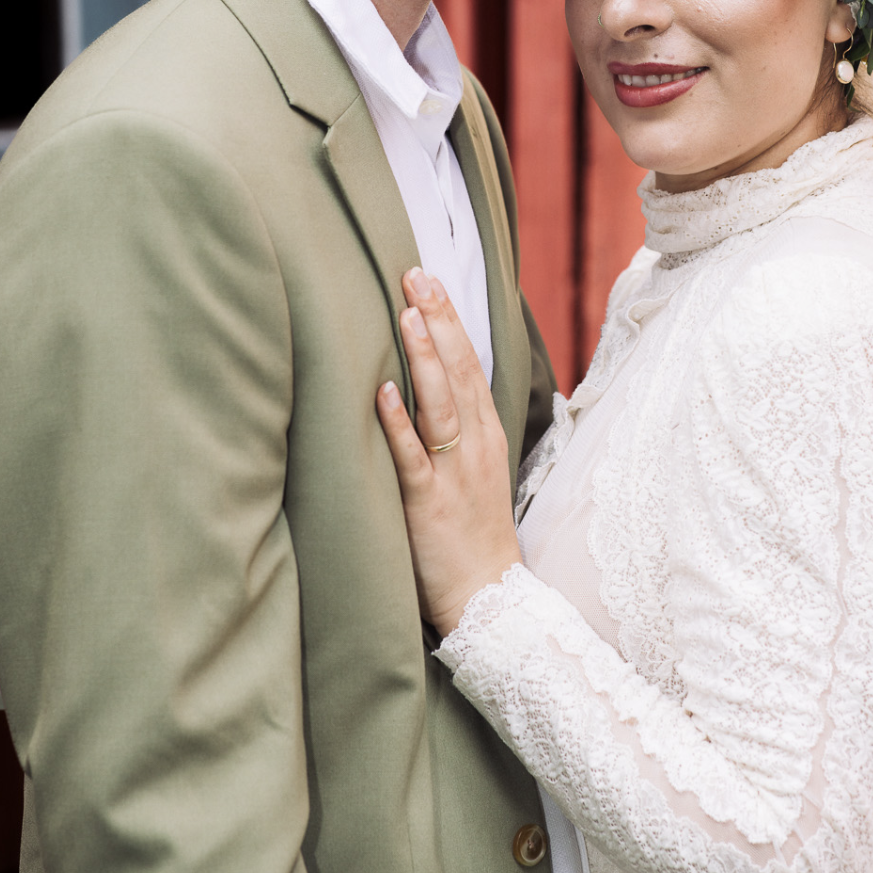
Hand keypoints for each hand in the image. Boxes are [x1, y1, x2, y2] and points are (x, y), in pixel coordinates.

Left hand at [376, 269, 521, 635]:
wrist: (489, 597)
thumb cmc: (472, 533)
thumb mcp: (472, 470)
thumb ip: (452, 429)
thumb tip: (419, 386)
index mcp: (484, 434)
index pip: (469, 364)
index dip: (451, 320)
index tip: (430, 279)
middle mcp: (473, 445)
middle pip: (458, 371)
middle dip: (439, 320)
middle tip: (416, 275)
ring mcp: (453, 473)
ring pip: (440, 404)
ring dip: (423, 357)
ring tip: (406, 314)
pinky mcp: (428, 504)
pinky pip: (412, 458)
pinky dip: (398, 423)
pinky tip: (382, 391)